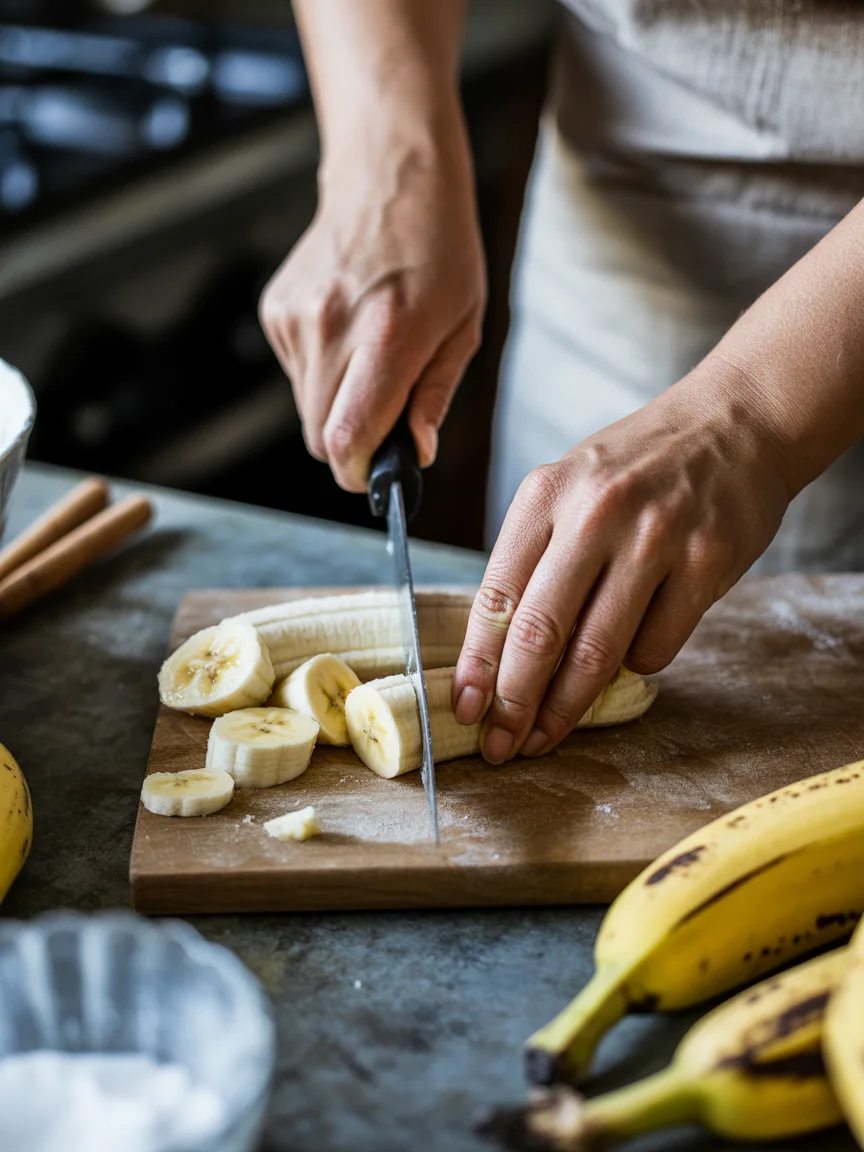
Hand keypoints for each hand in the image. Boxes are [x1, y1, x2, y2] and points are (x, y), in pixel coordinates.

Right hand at [259, 121, 485, 491]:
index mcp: (387, 335)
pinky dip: (321, 373)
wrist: (390, 178)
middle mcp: (332, 326)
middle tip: (384, 418)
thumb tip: (416, 454)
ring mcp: (296, 317)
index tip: (377, 474)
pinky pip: (296, 375)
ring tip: (369, 357)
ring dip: (337, 406)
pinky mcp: (275, 311)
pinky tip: (346, 333)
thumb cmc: (439, 252)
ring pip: (306, 409)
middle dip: (352, 445)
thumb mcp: (463, 327)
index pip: (347, 436)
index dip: (360, 472)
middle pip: (320, 436)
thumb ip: (434, 396)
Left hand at [452, 373, 791, 762]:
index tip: (464, 710)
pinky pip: (657, 647)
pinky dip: (636, 666)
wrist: (735, 423)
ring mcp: (656, 537)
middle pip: (539, 633)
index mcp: (546, 493)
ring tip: (546, 736)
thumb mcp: (570, 489)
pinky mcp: (708, 562)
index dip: (476, 665)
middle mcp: (597, 512)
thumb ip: (535, 558)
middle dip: (513, 704)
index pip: (495, 596)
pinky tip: (633, 651)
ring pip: (597, 652)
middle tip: (500, 747)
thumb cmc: (638, 467)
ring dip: (566, 709)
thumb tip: (499, 655)